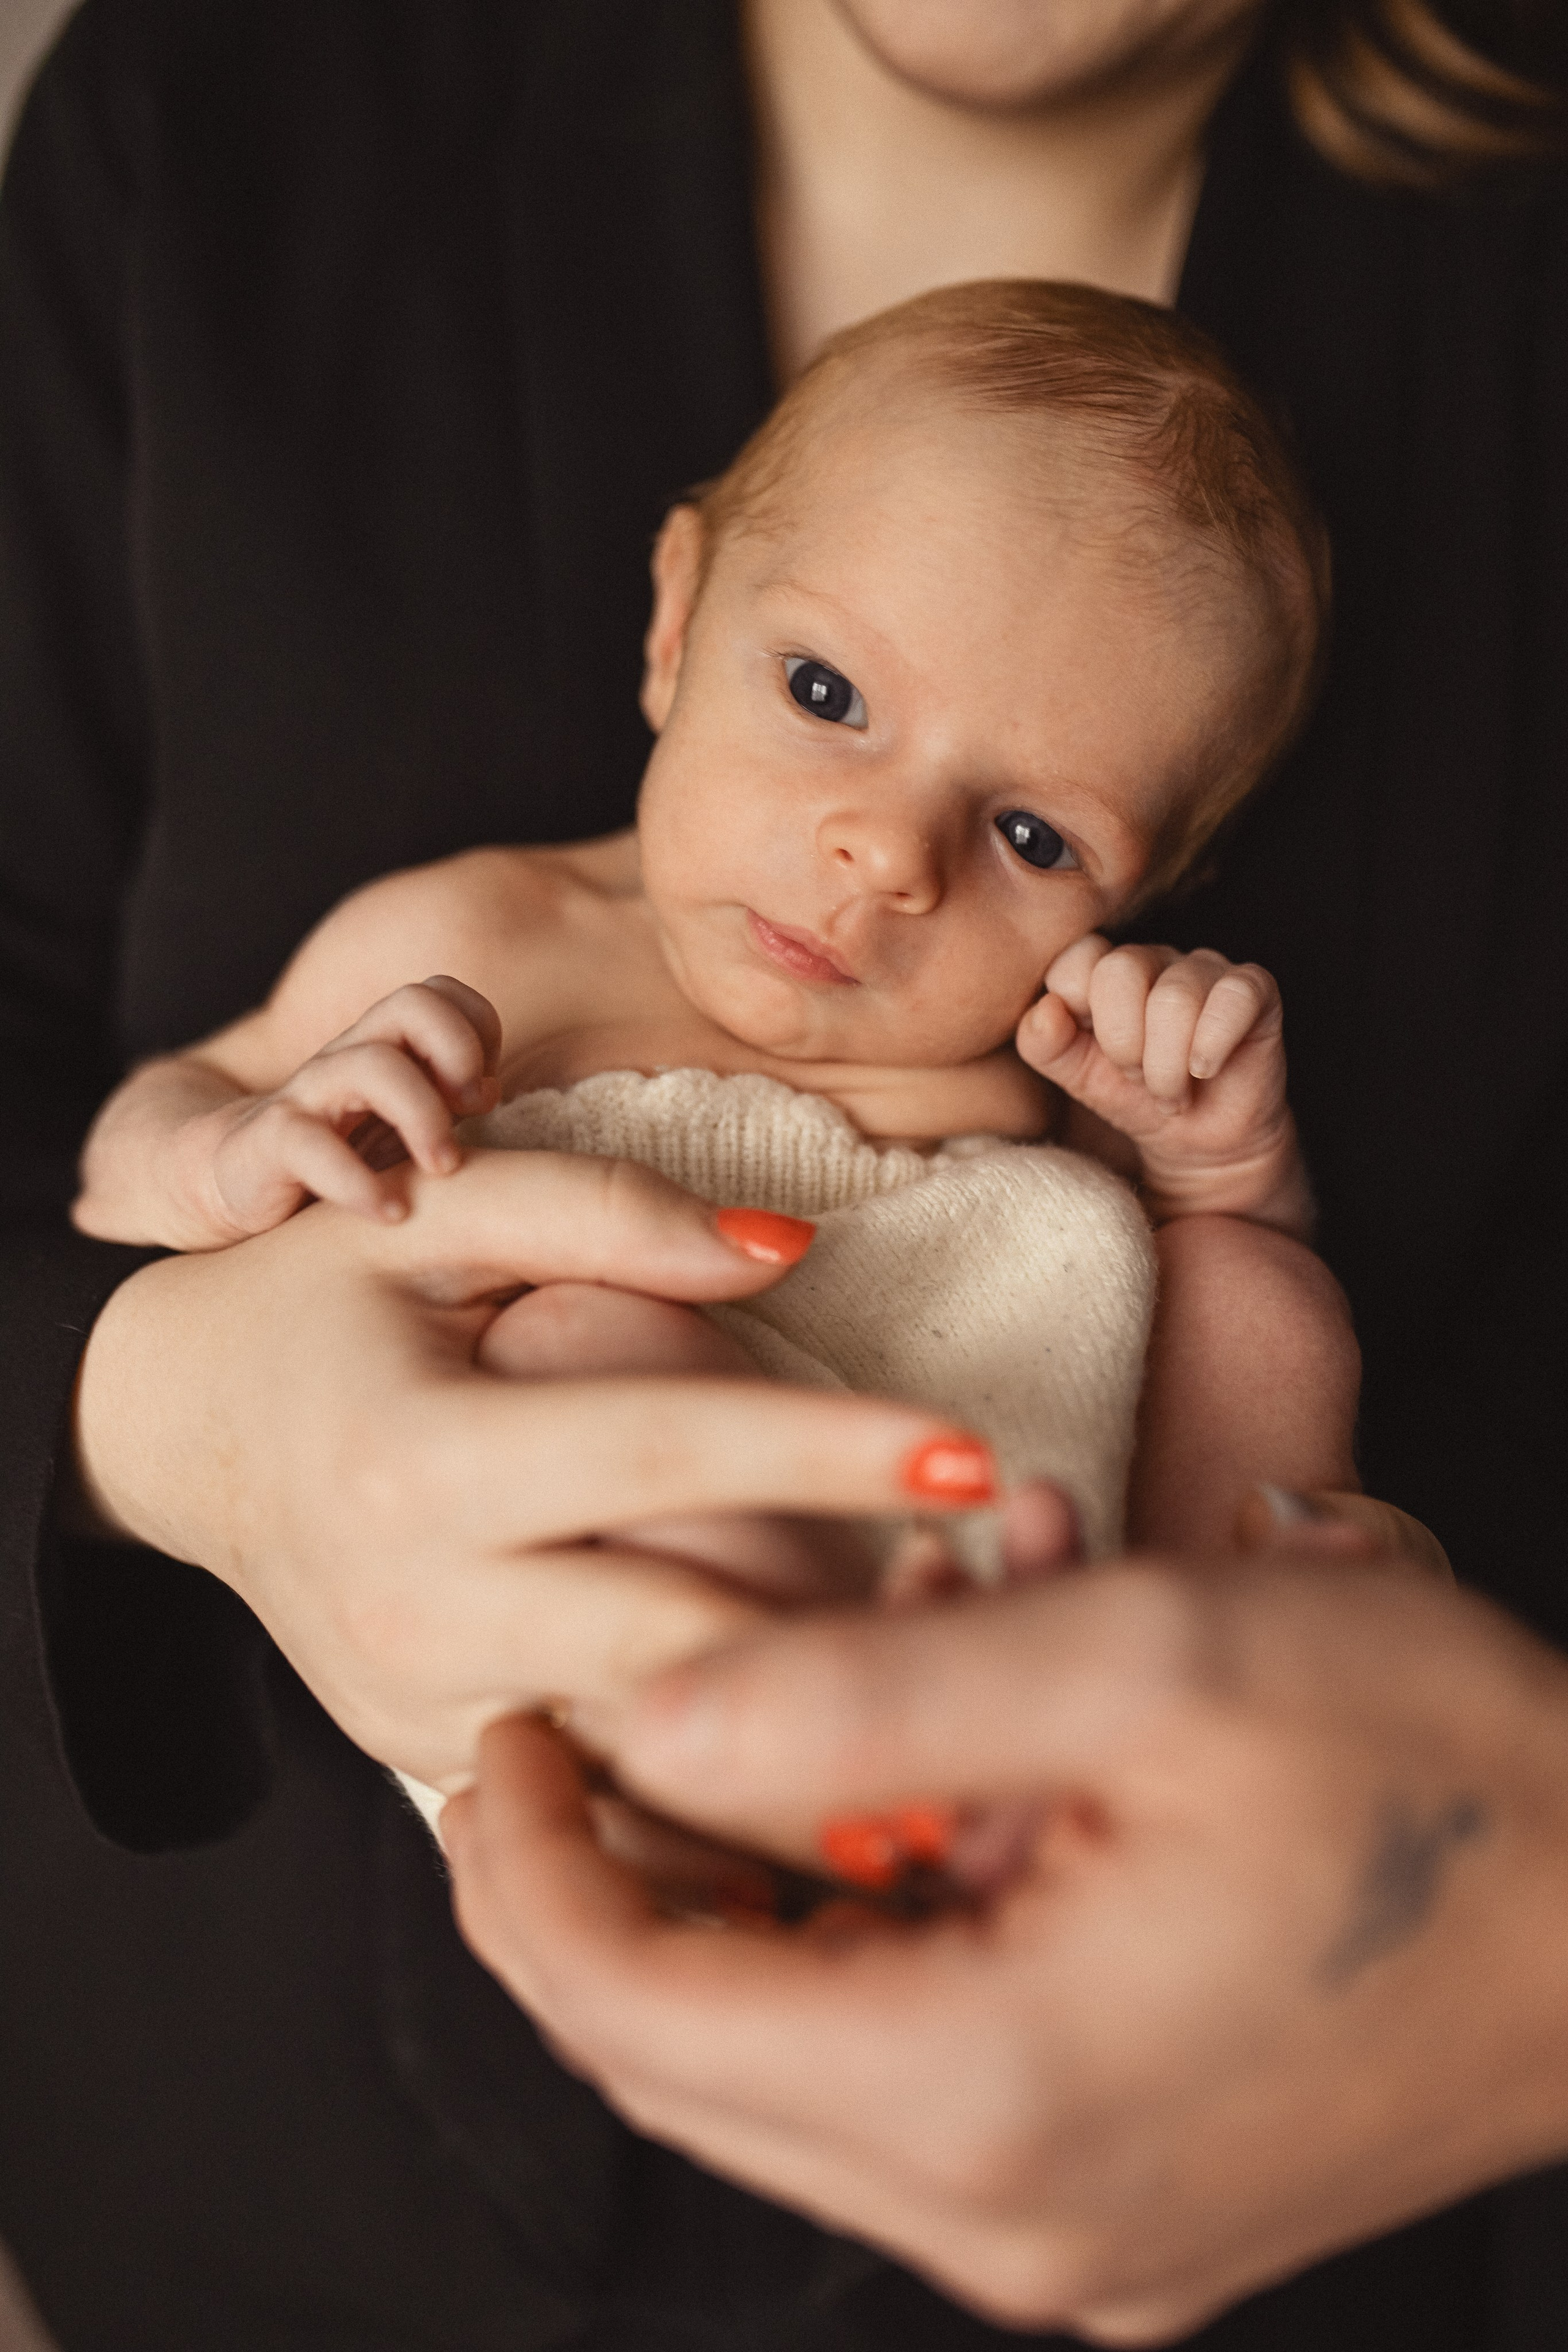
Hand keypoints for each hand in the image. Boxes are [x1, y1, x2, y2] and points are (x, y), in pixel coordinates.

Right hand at [73, 1148, 987, 1790]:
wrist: (179, 1443)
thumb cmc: (323, 1305)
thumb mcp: (433, 1220)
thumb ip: (599, 1209)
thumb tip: (790, 1247)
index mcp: (418, 1460)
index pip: (659, 1455)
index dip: (824, 1453)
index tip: (973, 1451)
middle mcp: (417, 1608)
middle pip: (681, 1648)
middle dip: (858, 1645)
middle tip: (1016, 1617)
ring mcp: (422, 1711)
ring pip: (655, 1755)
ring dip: (817, 1740)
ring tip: (968, 1704)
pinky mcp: (435, 1765)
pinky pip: (604, 1791)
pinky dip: (724, 1782)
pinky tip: (845, 1762)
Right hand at [200, 975, 501, 1235]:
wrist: (223, 1182)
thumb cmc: (333, 1156)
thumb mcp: (400, 1126)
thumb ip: (447, 1102)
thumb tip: (491, 1089)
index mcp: (384, 1047)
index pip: (441, 993)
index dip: (477, 1030)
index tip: (483, 1093)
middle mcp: (348, 1060)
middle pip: (412, 1004)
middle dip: (458, 1052)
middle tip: (474, 1111)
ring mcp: (306, 1097)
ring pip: (371, 1065)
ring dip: (424, 1117)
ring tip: (444, 1168)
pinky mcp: (268, 1145)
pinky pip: (311, 1146)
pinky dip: (359, 1183)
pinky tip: (391, 1213)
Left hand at [446, 1561, 1567, 2338]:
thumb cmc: (1429, 1766)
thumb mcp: (1147, 1658)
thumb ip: (872, 1692)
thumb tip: (653, 1721)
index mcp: (994, 2090)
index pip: (640, 2008)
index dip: (534, 1862)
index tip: (511, 1726)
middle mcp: (1013, 2215)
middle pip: (691, 2064)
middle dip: (598, 1894)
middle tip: (571, 1738)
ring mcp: (1071, 2243)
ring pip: (788, 2084)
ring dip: (727, 1920)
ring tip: (730, 1752)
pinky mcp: (1121, 2215)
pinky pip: (902, 2099)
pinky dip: (841, 1967)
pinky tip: (877, 1835)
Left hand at [1016, 937, 1310, 1233]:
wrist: (1198, 1143)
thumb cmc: (1135, 1099)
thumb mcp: (1076, 1077)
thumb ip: (1044, 1044)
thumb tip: (1046, 1010)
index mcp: (1103, 971)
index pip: (1076, 960)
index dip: (1081, 1018)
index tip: (1097, 1057)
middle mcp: (1153, 959)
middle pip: (1121, 970)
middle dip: (1124, 1045)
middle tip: (1138, 1079)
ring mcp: (1205, 969)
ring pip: (1176, 996)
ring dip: (1168, 1065)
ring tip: (1173, 1090)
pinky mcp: (1254, 989)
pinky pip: (1233, 996)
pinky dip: (1212, 1046)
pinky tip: (1207, 1070)